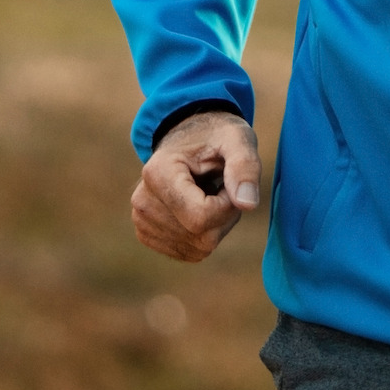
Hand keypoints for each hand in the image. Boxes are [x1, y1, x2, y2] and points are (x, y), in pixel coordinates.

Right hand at [131, 110, 261, 262]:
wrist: (190, 139)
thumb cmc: (216, 137)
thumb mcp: (237, 139)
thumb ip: (245, 167)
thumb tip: (248, 204)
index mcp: (158, 173)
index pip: (201, 216)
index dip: (228, 205)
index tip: (229, 181)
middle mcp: (142, 201)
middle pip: (200, 235)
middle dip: (225, 216)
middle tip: (223, 187)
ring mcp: (141, 221)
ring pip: (198, 247)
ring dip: (217, 226)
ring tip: (210, 194)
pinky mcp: (147, 235)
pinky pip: (191, 252)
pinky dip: (205, 235)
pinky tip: (200, 208)